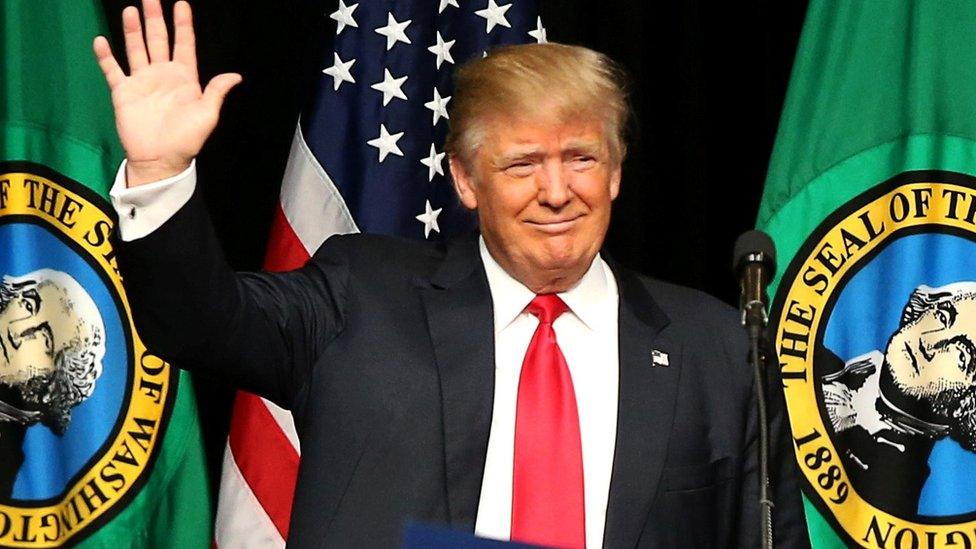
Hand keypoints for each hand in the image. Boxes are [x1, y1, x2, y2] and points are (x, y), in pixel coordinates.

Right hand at [93, 0, 241, 186]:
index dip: (183, 24)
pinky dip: (106, 56)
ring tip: (131, 10)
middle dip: (155, 19)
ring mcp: (142, 81)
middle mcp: (162, 74)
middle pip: (158, 40)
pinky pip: (113, 70)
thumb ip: (216, 92)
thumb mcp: (207, 115)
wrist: (161, 159)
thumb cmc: (187, 139)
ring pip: (136, 49)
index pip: (184, 44)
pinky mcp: (123, 92)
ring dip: (133, 30)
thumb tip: (235, 76)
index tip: (181, 4)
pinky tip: (101, 40)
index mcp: (184, 78)